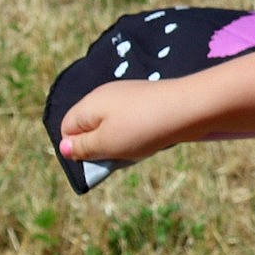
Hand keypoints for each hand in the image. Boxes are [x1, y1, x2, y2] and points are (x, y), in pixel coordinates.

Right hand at [59, 79, 202, 162]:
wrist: (189, 107)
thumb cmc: (143, 128)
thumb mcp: (107, 144)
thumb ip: (83, 147)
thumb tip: (64, 148)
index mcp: (89, 104)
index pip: (67, 128)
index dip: (76, 147)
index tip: (97, 159)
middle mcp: (105, 95)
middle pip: (90, 125)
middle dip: (100, 145)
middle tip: (119, 156)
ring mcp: (127, 95)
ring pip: (113, 125)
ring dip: (120, 141)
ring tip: (138, 148)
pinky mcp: (148, 99)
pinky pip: (132, 121)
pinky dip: (138, 133)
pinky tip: (151, 139)